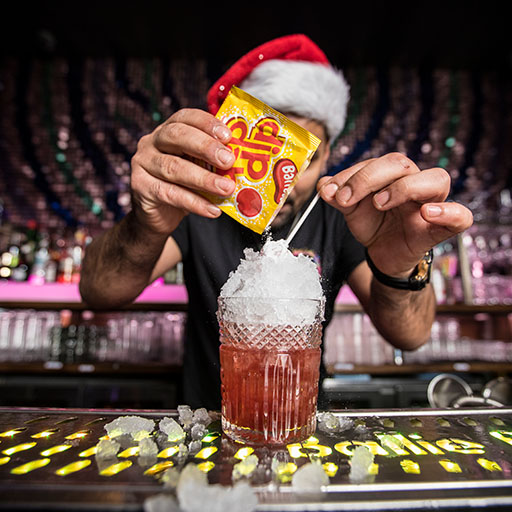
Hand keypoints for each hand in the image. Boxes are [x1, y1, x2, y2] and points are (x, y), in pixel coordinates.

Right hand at [130, 108, 235, 234]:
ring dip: (204, 179)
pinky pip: (170, 194)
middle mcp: (152, 142)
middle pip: (177, 136)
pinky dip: (194, 203)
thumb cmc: (182, 186)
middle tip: (229, 161)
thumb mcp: (198, 169)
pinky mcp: (140, 187)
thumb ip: (213, 162)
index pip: (186, 117)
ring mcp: (143, 163)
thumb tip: (244, 162)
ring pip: (174, 168)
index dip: (207, 123)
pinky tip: (212, 209)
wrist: (158, 216)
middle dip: (206, 147)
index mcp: (168, 131)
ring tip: (226, 189)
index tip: (228, 136)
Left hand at [317, 153, 473, 276]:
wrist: (382, 255)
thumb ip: (338, 197)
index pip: (378, 162)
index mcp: (393, 176)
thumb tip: (323, 185)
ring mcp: (431, 204)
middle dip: (367, 179)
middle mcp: (415, 183)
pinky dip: (449, 212)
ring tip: (379, 204)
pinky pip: (461, 216)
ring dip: (403, 188)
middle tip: (347, 200)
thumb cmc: (373, 225)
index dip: (352, 174)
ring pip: (435, 179)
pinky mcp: (440, 228)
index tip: (331, 192)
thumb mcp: (351, 210)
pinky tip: (426, 213)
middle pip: (401, 164)